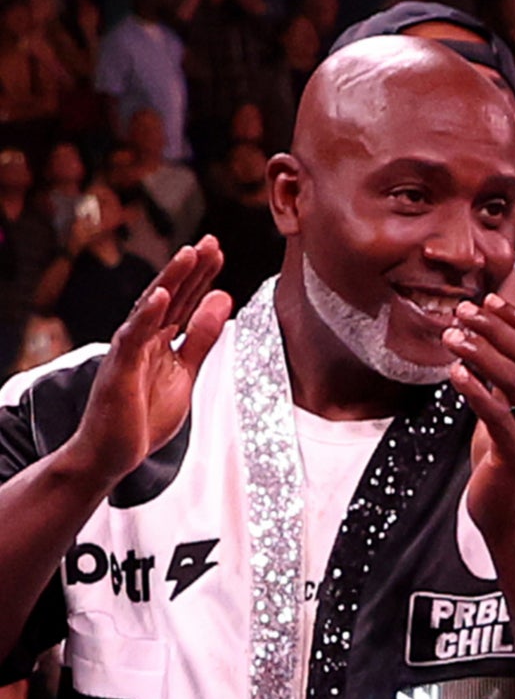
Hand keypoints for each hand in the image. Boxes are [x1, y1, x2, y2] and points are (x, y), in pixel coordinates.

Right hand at [63, 237, 228, 486]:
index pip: (184, 301)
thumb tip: (222, 298)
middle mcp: (143, 340)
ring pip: (151, 309)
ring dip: (171, 280)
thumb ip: (201, 338)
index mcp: (160, 340)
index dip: (202, 277)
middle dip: (191, 269)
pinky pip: (133, 338)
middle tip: (211, 241)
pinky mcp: (119, 371)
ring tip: (189, 254)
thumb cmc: (143, 417)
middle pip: (170, 297)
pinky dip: (146, 315)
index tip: (219, 251)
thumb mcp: (184, 372)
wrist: (109, 457)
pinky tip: (161, 295)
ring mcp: (129, 353)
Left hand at [448, 291, 514, 541]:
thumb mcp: (506, 417)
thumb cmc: (506, 465)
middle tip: (463, 311)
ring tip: (452, 336)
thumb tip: (480, 352)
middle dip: (494, 328)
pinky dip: (476, 390)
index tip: (487, 299)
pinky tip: (455, 373)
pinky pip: (498, 414)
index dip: (513, 320)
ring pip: (514, 378)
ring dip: (482, 352)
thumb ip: (501, 388)